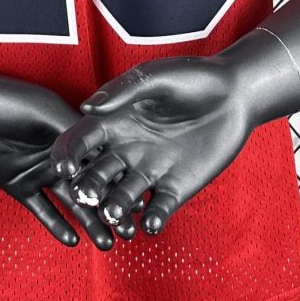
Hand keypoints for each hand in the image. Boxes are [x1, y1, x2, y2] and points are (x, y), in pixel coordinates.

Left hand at [0, 67, 115, 250]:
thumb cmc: (4, 100)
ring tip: (106, 244)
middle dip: (109, 208)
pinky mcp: (18, 185)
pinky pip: (41, 209)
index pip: (102, 161)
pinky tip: (72, 241)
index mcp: (71, 132)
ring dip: (88, 223)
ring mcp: (39, 170)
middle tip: (128, 233)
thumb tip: (104, 157)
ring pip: (70, 202)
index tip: (141, 203)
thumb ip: (74, 135)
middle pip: (90, 186)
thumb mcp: (45, 111)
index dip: (120, 182)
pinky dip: (56, 225)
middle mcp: (59, 153)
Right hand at [51, 56, 256, 236]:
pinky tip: (151, 223)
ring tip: (115, 215)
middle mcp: (125, 150)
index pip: (81, 140)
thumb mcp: (157, 76)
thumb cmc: (193, 78)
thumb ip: (124, 90)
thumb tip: (87, 106)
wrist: (235, 95)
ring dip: (116, 208)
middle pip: (97, 173)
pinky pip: (159, 208)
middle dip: (89, 187)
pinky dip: (153, 219)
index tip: (64, 167)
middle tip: (86, 195)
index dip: (70, 153)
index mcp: (113, 122)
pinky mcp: (175, 188)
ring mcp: (149, 171)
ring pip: (124, 196)